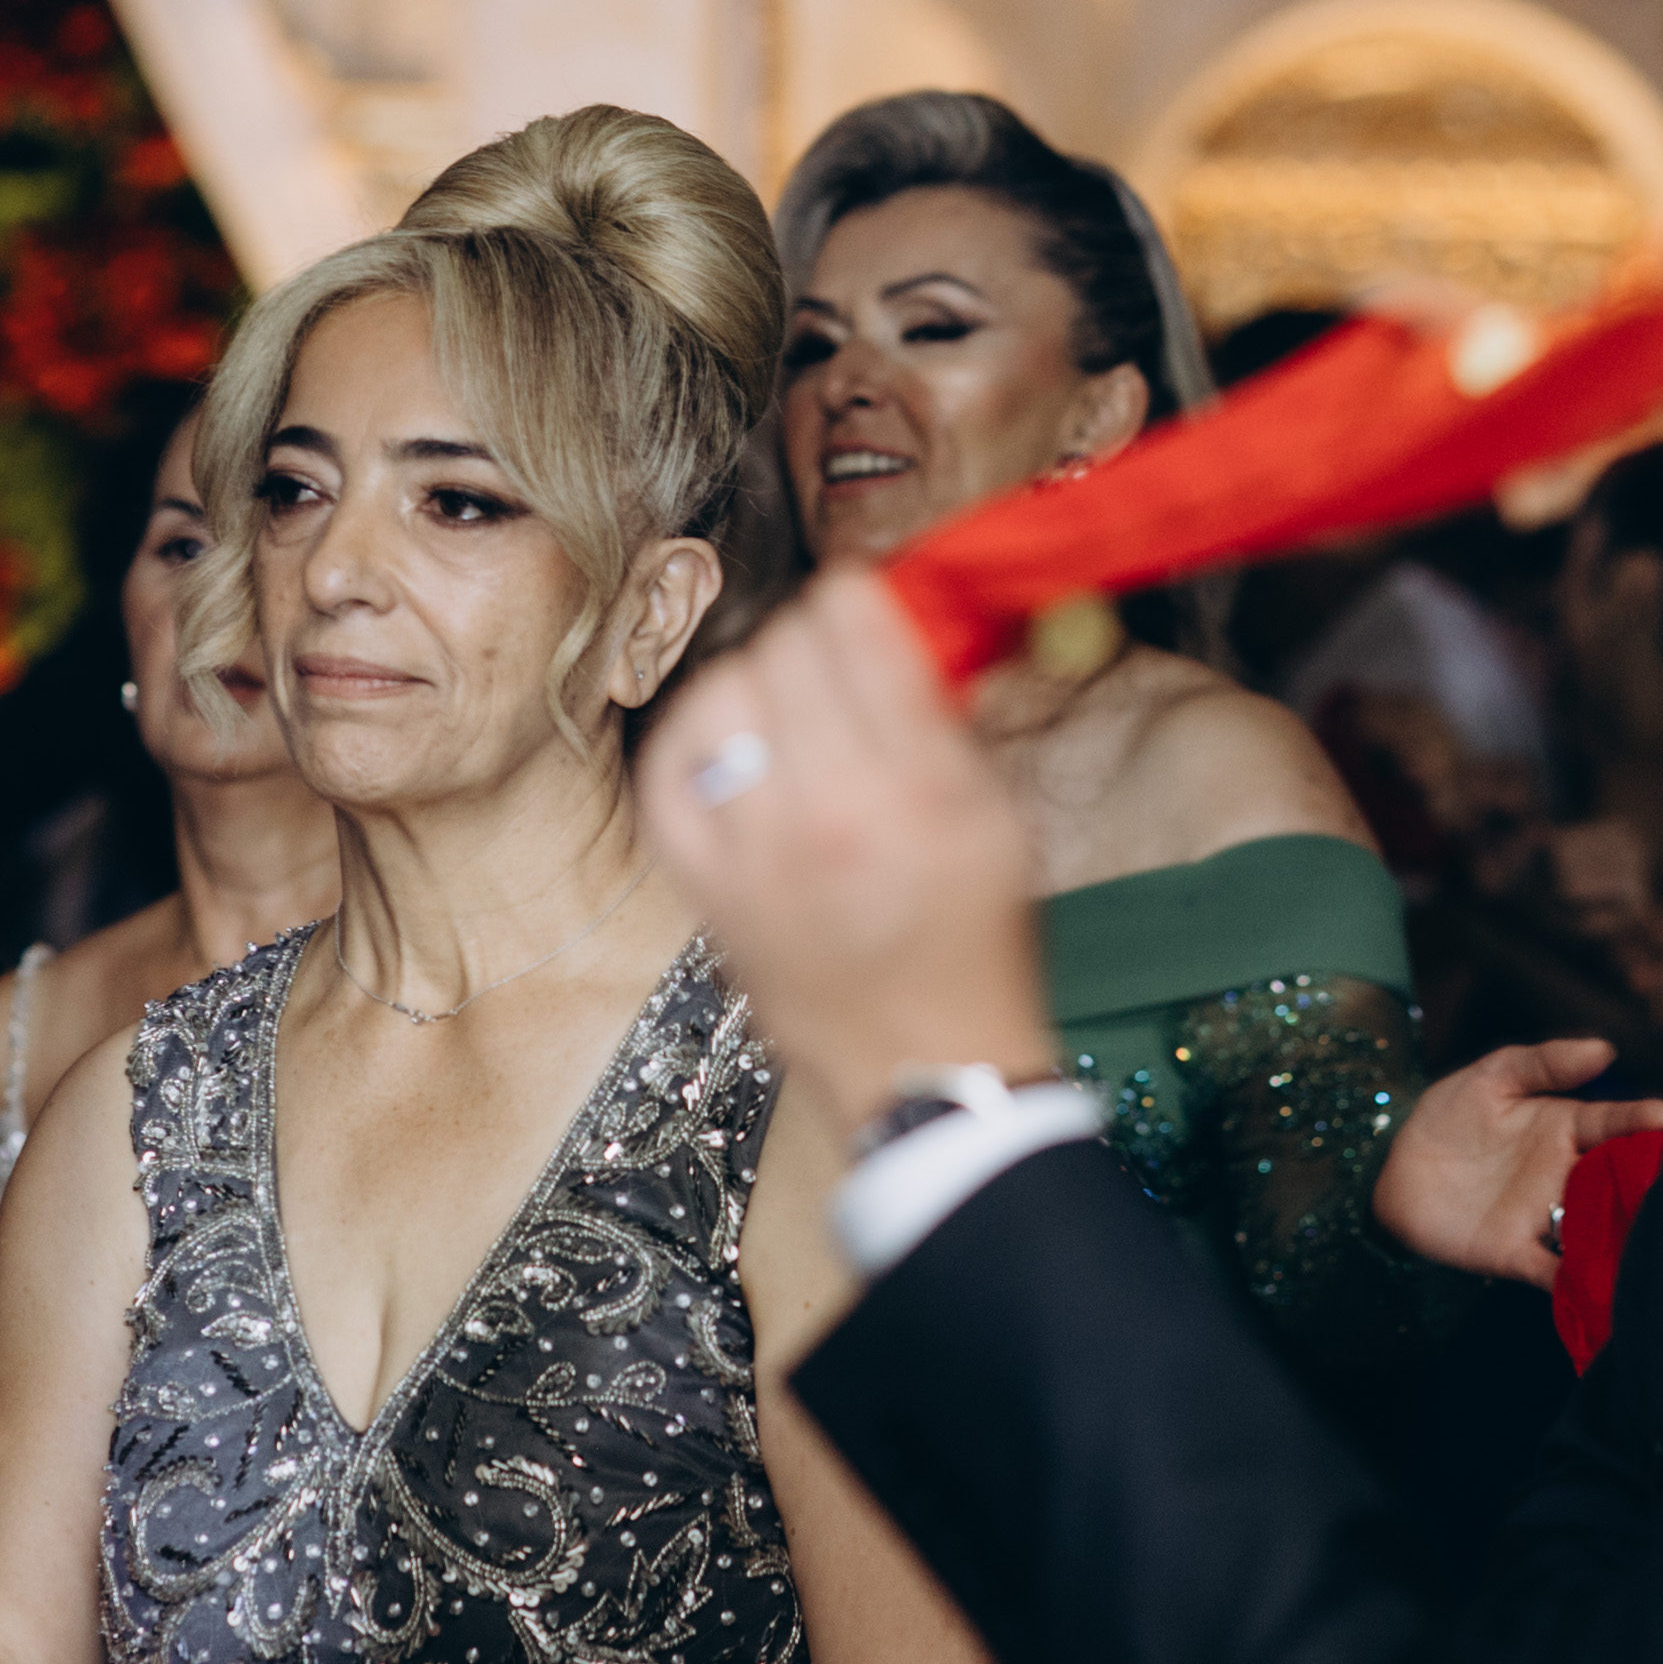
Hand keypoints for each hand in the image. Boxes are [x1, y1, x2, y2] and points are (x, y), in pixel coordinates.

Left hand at [637, 569, 1055, 1123]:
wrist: (924, 1067)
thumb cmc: (975, 944)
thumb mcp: (998, 819)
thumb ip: (945, 718)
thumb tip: (894, 627)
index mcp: (922, 787)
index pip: (857, 626)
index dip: (859, 596)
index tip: (862, 601)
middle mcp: (832, 811)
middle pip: (785, 647)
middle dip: (812, 638)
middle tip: (829, 663)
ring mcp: (757, 853)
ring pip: (720, 694)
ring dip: (752, 683)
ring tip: (781, 709)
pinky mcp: (706, 889)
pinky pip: (664, 774)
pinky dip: (688, 744)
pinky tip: (721, 746)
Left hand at [1377, 1042, 1662, 1289]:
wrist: (1398, 1171)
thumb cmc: (1451, 1118)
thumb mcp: (1489, 1077)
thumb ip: (1541, 1062)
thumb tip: (1604, 1049)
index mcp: (1565, 1128)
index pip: (1613, 1123)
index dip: (1639, 1118)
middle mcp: (1568, 1176)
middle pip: (1620, 1181)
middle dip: (1649, 1182)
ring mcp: (1547, 1217)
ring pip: (1599, 1228)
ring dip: (1624, 1234)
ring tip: (1650, 1235)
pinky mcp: (1518, 1254)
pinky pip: (1555, 1271)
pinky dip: (1577, 1280)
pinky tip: (1599, 1286)